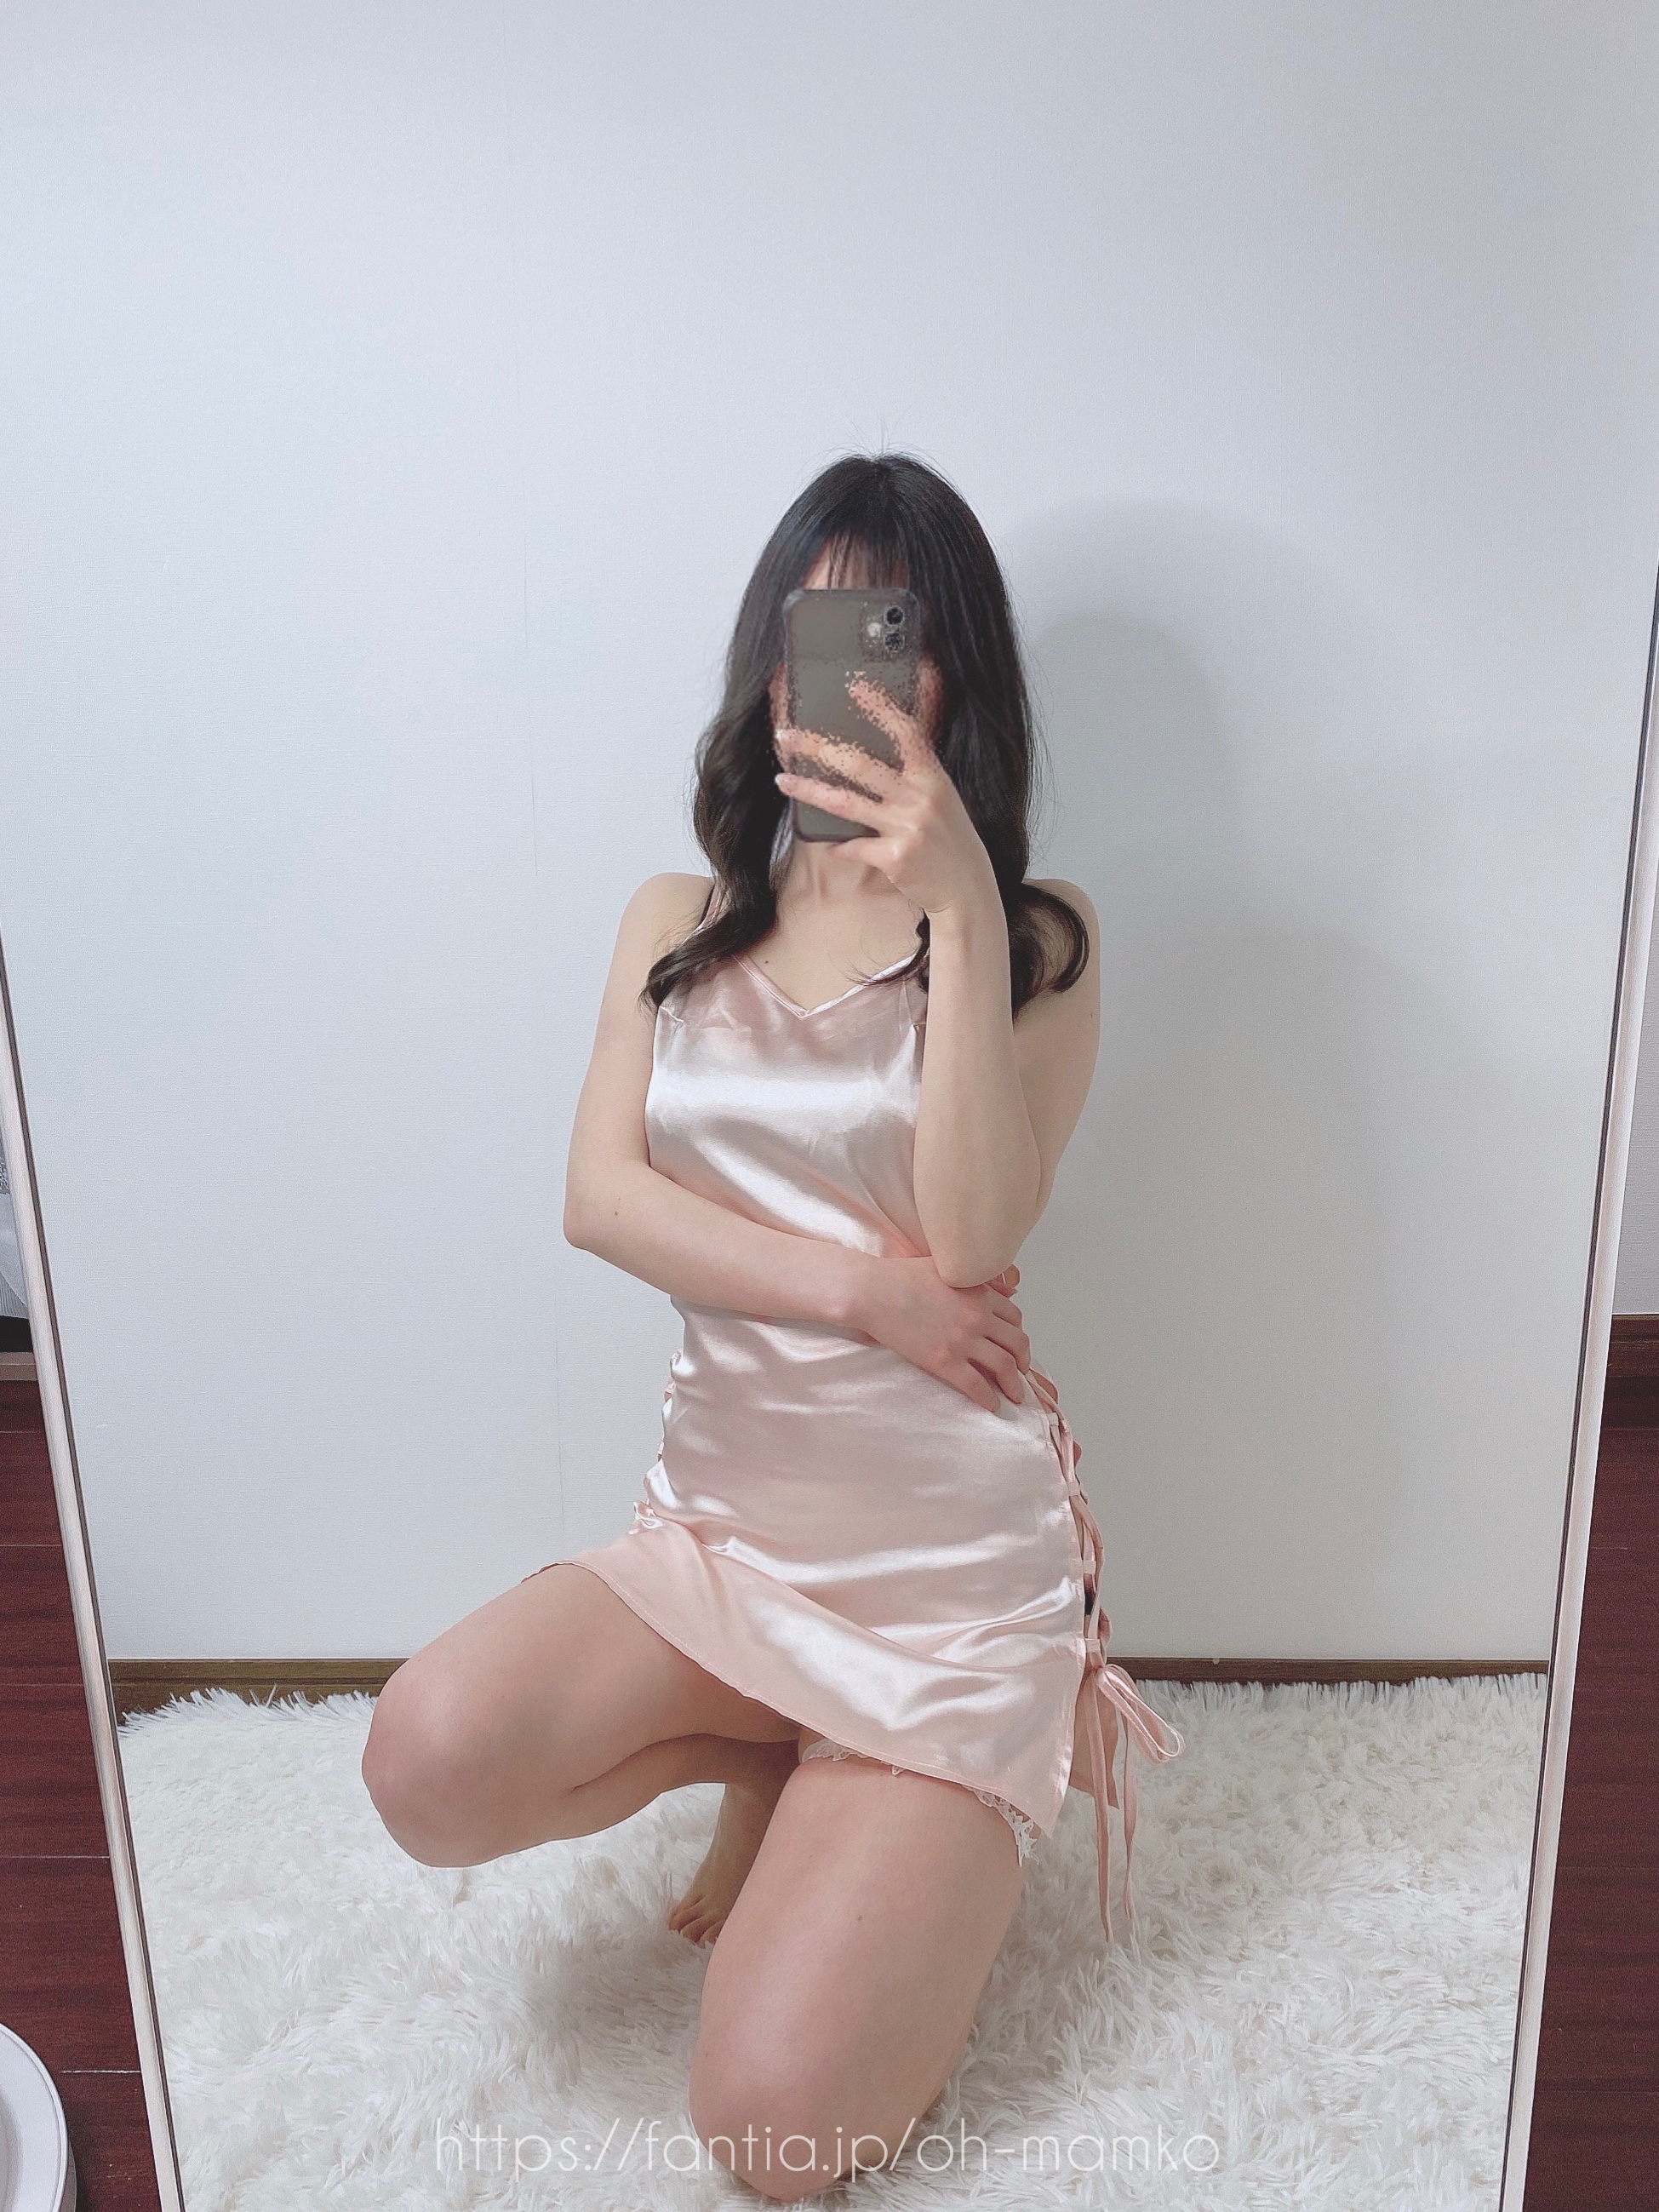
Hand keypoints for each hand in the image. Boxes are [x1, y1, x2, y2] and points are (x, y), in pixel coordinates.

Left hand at [768, 661, 998, 919]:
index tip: (854, 687)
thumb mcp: (942, 800)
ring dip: (809, 790)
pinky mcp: (895, 858)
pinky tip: (832, 845)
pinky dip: (840, 845)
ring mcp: (907, 828)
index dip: (881, 708)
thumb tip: (878, 754)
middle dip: (818, 748)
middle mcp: (920, 798)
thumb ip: (915, 776)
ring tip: (782, 781)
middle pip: (860, 765)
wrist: (966, 888)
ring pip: (846, 803)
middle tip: (787, 737)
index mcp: (933, 778)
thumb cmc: (950, 842)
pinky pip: (854, 845)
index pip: (906, 732)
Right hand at [848, 1255, 1031, 1412]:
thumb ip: (979, 1278)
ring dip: (1014, 1384)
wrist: (872, 1292)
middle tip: (1022, 1372)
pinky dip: (989, 1398)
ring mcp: (962, 1341)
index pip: (1014, 1317)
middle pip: (1017, 1343)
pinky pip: (976, 1386)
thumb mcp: (947, 1267)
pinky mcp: (944, 1361)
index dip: (1018, 1333)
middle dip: (1024, 1361)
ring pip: (1004, 1367)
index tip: (1016, 1345)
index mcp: (980, 1293)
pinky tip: (992, 1406)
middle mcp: (978, 1317)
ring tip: (1015, 1395)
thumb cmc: (902, 1276)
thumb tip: (1008, 1288)